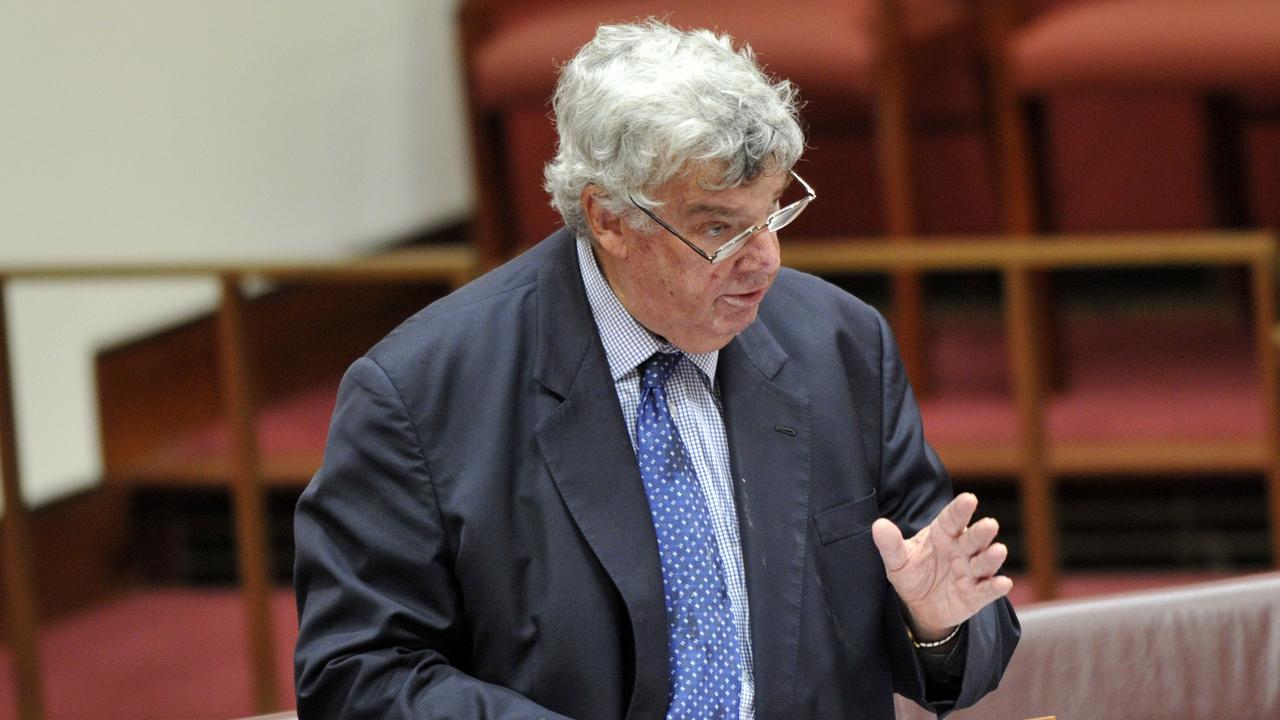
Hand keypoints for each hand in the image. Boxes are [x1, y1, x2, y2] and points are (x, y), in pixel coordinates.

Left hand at [871, 493, 1012, 640]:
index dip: (961, 509)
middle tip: (989, 524)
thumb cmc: (913, 573)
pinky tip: (1003, 583)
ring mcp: (971, 572)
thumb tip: (879, 525)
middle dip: (982, 532)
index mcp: (943, 534)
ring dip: (992, 557)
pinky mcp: (977, 594)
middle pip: (973, 538)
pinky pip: (988, 590)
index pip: (952, 518)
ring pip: (984, 562)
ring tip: (998, 551)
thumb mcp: (897, 560)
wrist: (920, 605)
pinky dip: (996, 587)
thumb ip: (890, 544)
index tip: (969, 499)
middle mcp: (961, 550)